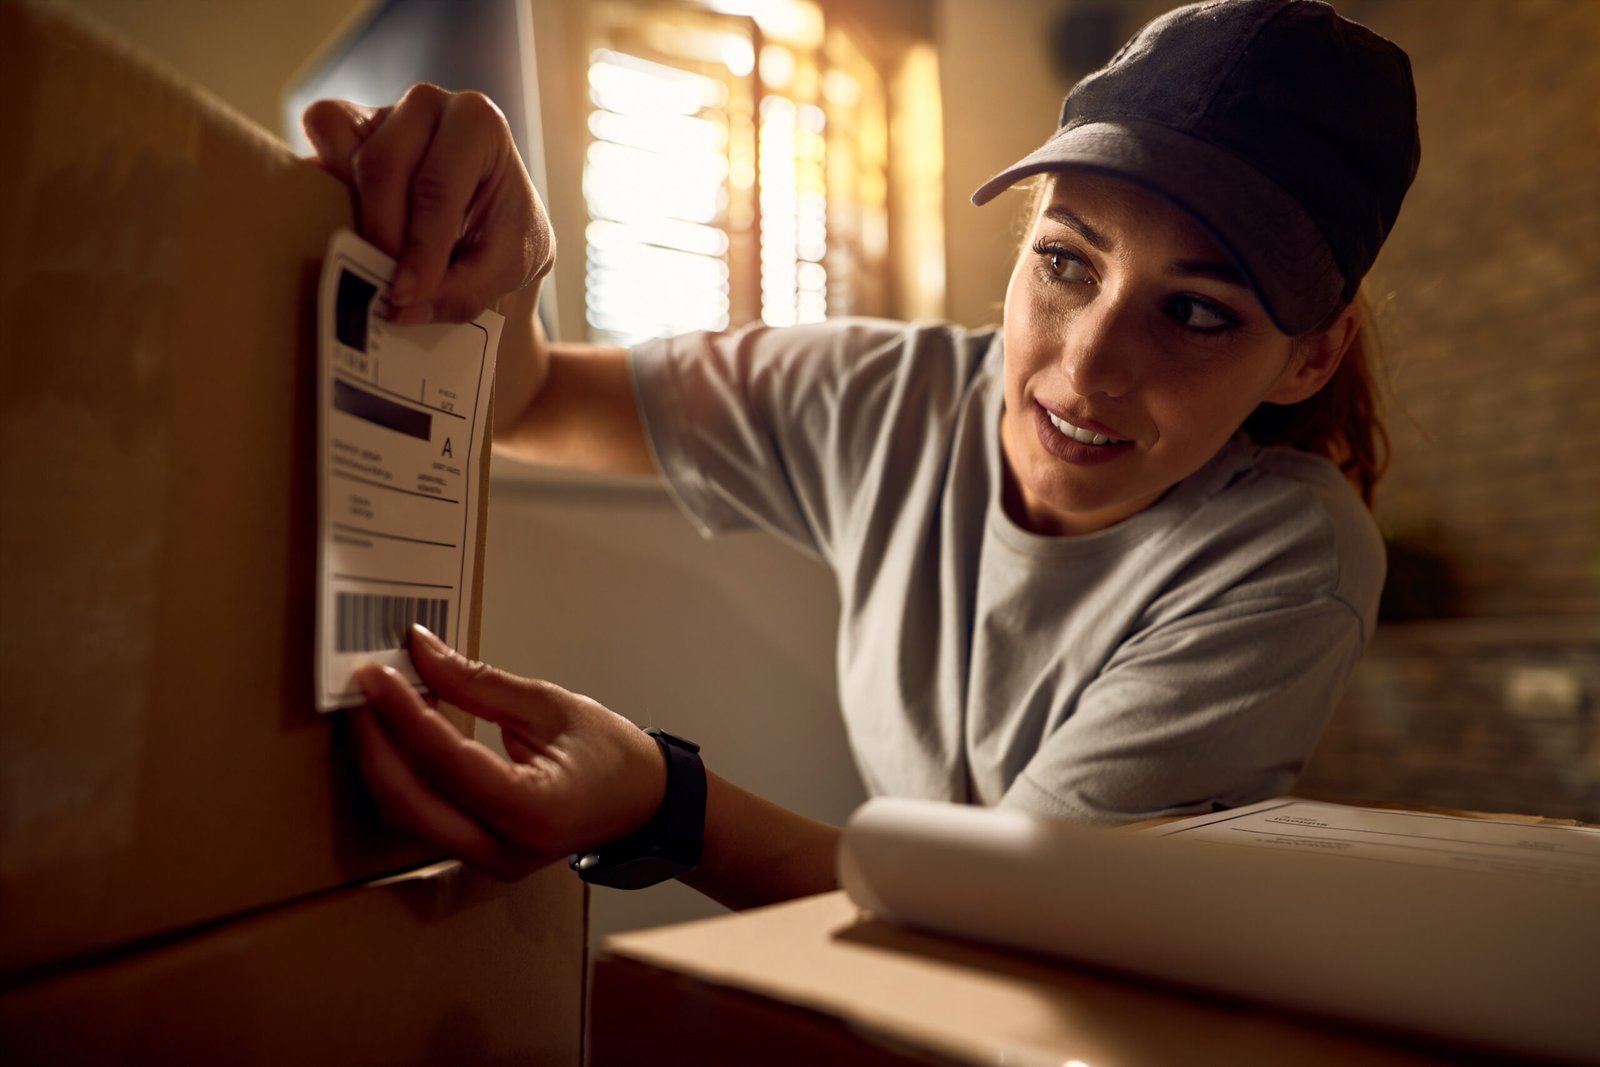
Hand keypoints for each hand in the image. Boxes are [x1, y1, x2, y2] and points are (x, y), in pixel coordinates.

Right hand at [302, 84, 553, 325]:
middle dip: (383, 234)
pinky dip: (324, 189)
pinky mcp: (344, 133)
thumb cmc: (506, 235)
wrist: (493, 227)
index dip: (420, 246)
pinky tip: (350, 228)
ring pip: (345, 152)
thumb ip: (464, 290)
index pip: (437, 185)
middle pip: (383, 166)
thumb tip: (400, 306)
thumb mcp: (511, 267)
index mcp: (479, 124)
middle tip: (388, 287)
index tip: (406, 293)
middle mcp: (427, 106)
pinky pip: (318, 146)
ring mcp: (381, 114)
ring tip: (377, 261)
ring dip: (355, 215)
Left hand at [349, 625, 664, 879]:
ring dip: (382, 762)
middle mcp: (505, 848)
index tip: (376, 674)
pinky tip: (400, 735)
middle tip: (360, 692)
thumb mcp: (550, 705)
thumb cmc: (611, 755)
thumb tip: (421, 651)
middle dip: (373, 746)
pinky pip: (424, 818)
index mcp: (534, 810)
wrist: (643, 803)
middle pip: (410, 803)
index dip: (404, 715)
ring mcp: (489, 860)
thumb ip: (479, 683)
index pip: (448, 763)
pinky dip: (404, 776)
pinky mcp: (478, 855)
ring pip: (408, 817)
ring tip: (375, 707)